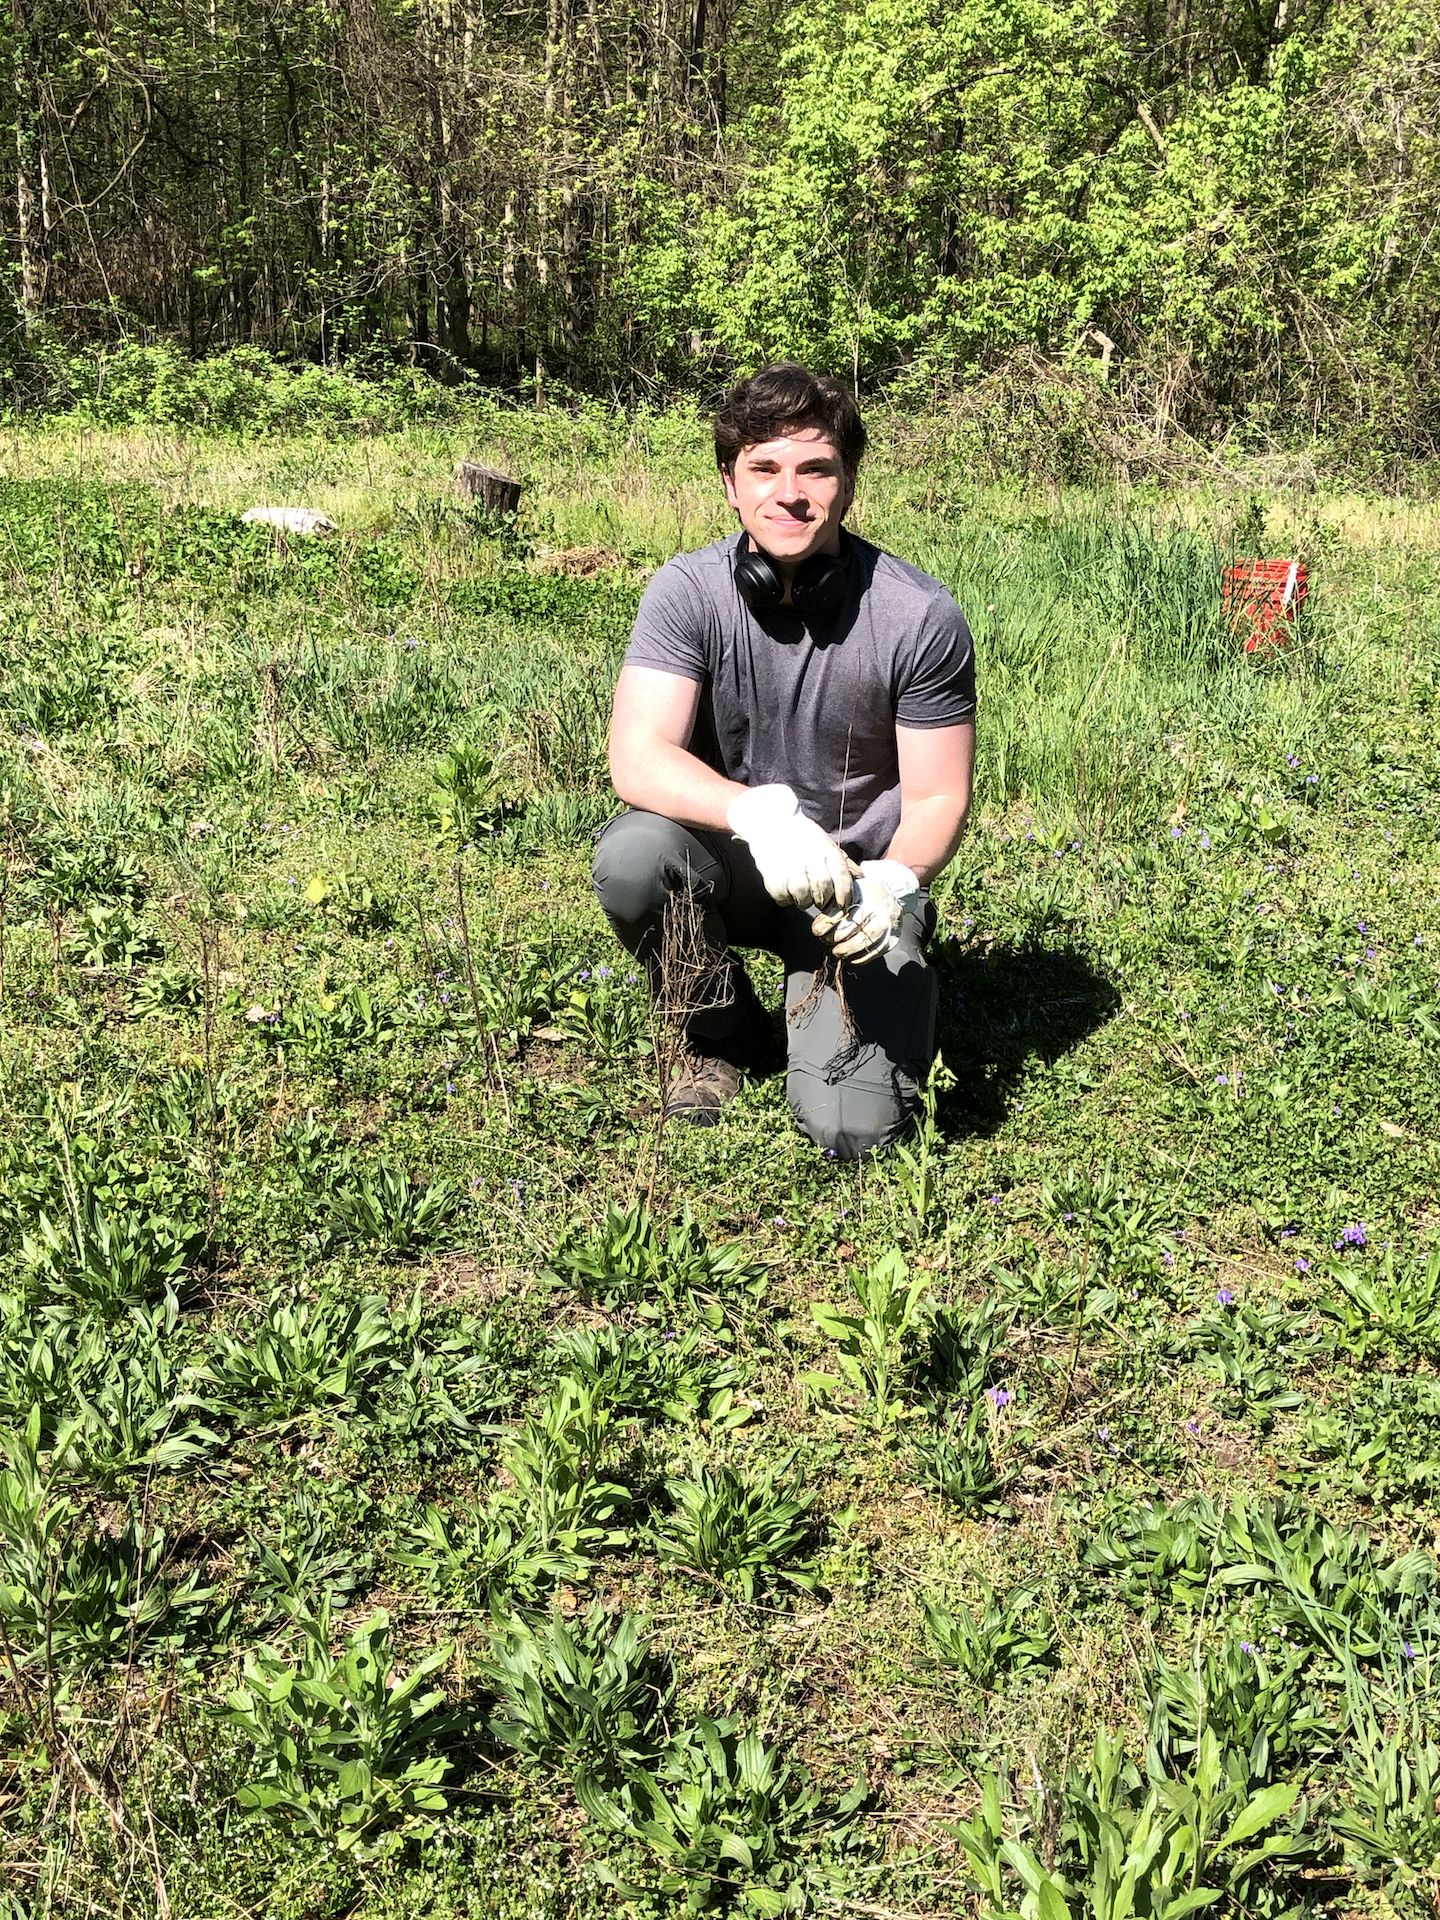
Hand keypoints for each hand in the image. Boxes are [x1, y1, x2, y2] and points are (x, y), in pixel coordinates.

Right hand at [727, 785, 853, 910]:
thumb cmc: (803, 836)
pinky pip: (782, 897)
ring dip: (803, 901)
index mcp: (826, 850)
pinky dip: (785, 899)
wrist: (772, 821)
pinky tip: (786, 891)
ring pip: (802, 896)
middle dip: (822, 900)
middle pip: (822, 889)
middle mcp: (809, 857)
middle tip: (818, 899)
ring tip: (801, 894)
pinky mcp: (771, 873)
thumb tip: (860, 876)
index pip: (841, 877)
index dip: (844, 895)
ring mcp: (788, 865)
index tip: (842, 904)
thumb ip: (841, 861)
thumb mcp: (825, 843)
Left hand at [810, 859, 920, 963]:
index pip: (841, 913)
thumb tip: (818, 926)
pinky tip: (851, 957)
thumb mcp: (848, 890)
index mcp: (865, 893)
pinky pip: (876, 952)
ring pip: (864, 942)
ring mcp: (888, 924)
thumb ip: (833, 903)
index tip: (817, 931)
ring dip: (846, 950)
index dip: (826, 925)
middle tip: (826, 940)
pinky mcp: (892, 938)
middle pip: (851, 930)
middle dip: (833, 938)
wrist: (893, 893)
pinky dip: (861, 958)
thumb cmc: (864, 893)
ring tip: (837, 951)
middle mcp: (879, 908)